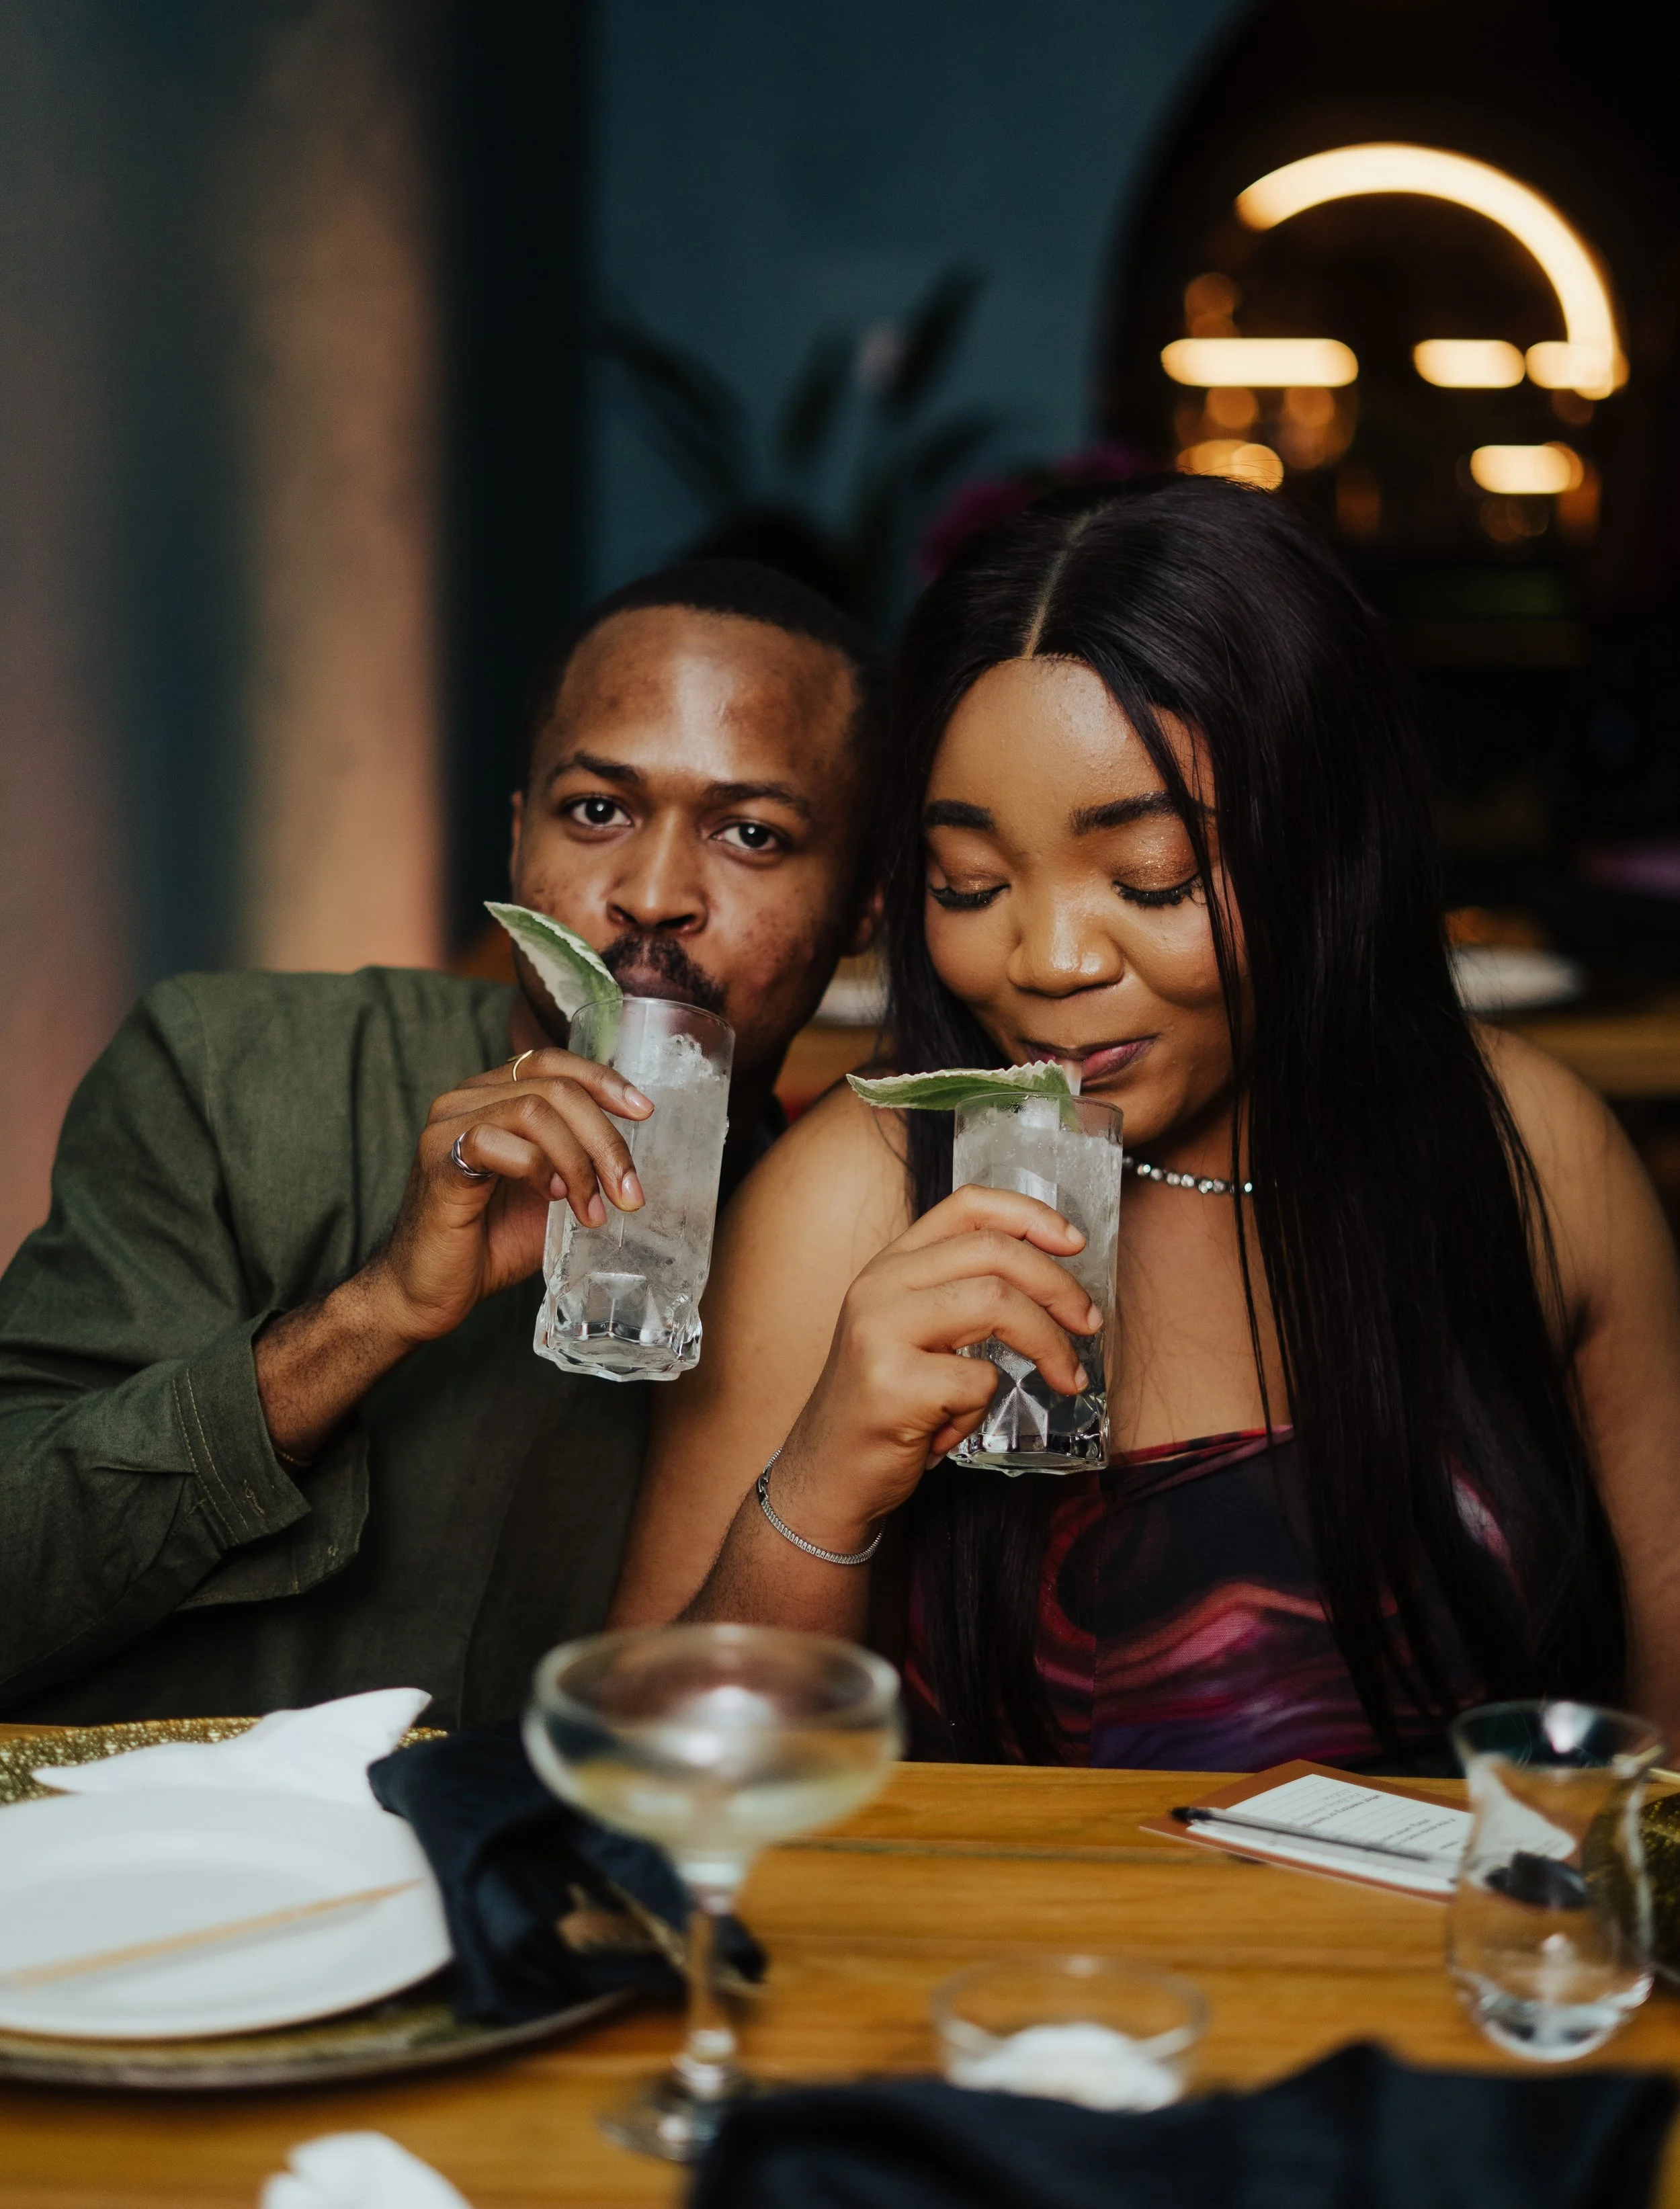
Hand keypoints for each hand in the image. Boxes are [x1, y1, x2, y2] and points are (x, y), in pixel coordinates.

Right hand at [366, 1048, 653, 1347]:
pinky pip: (496, 1142)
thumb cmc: (488, 1243)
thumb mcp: (551, 1194)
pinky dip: (536, 1168)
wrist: (429, 1292)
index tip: (643, 1113)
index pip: (552, 1063)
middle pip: (554, 1087)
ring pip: (533, 1110)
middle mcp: (466, 1099)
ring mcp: (447, 1126)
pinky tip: (550, 1198)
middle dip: (605, 1139)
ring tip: (590, 1209)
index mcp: (492, 1097)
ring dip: (578, 1161)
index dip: (602, 1080)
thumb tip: (633, 1159)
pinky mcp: (438, 1161)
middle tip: (629, 1191)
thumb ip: (579, 1163)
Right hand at [768, 1185, 1098, 1550]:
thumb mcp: (913, 1331)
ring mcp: (879, 1331)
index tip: (1075, 1244)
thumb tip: (1051, 1275)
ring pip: (996, 1302)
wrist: (826, 1474)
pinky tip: (950, 1428)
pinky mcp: (891, 1384)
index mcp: (889, 1264)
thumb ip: (959, 1293)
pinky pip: (978, 1379)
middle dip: (1059, 1287)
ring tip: (1064, 1379)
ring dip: (1047, 1344)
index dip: (1030, 1215)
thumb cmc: (885, 1405)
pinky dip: (982, 1408)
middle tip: (1088, 1324)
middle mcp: (878, 1285)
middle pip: (994, 1251)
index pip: (966, 1206)